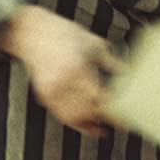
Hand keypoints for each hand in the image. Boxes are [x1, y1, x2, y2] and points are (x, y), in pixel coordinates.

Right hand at [0, 6, 121, 135]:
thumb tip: (128, 73)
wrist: (31, 32)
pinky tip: (87, 124)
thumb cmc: (63, 33)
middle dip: (104, 120)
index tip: (125, 118)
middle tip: (119, 123)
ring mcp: (52, 91)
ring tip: (104, 128)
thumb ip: (110, 61)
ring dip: (89, 125)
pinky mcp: (44, 95)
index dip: (112, 112)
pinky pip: (61, 115)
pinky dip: (76, 122)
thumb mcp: (92, 43)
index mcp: (77, 69)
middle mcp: (63, 83)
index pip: (99, 99)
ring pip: (73, 118)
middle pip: (87, 112)